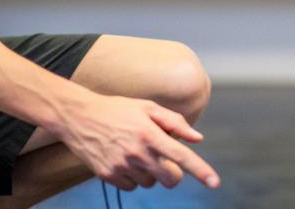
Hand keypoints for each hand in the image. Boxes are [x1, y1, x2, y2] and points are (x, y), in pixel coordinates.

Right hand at [58, 93, 219, 190]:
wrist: (79, 117)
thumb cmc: (118, 109)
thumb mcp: (147, 107)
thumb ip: (175, 122)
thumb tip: (198, 139)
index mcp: (150, 134)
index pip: (182, 156)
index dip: (200, 170)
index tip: (215, 182)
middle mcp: (137, 153)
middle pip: (170, 179)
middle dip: (173, 173)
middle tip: (165, 160)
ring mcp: (121, 166)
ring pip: (150, 183)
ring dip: (151, 172)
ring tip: (137, 152)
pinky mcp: (108, 176)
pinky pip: (132, 187)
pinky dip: (133, 178)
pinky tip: (125, 160)